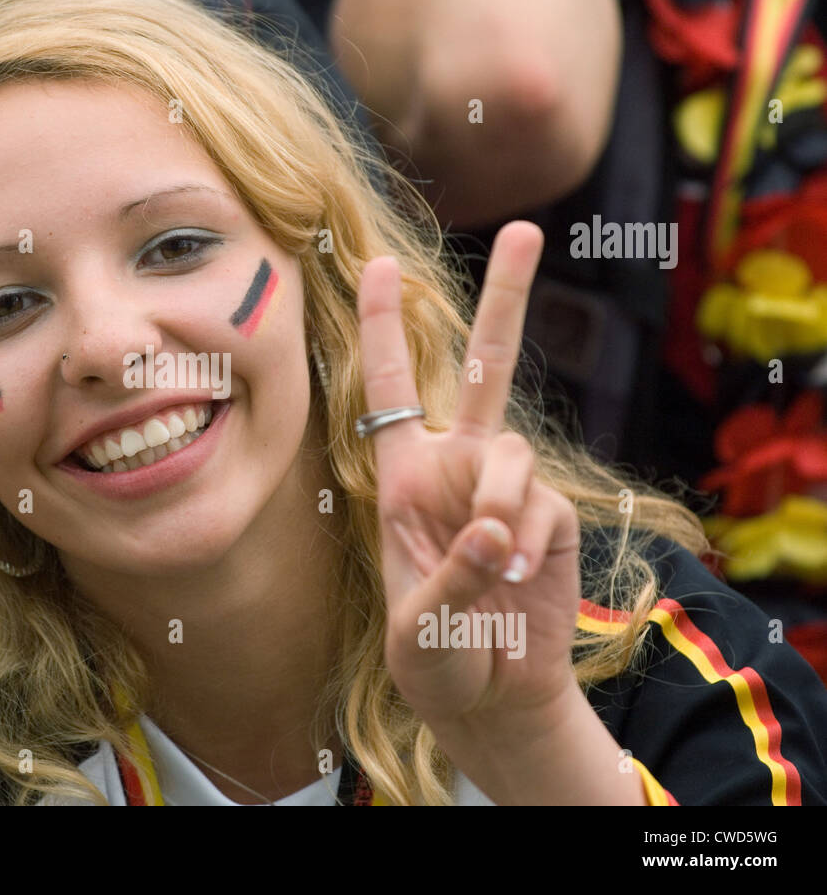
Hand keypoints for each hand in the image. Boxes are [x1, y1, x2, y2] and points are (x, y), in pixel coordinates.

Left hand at [358, 221, 581, 737]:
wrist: (492, 697)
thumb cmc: (433, 660)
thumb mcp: (413, 627)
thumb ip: (446, 574)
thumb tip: (494, 526)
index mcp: (403, 477)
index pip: (390, 390)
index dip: (380, 328)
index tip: (376, 263)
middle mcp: (456, 466)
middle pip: (485, 368)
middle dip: (507, 297)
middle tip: (529, 229)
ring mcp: (506, 487)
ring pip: (511, 450)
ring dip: (497, 504)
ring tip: (490, 563)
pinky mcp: (551, 513)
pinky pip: (540, 502)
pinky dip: (525, 537)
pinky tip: (517, 573)